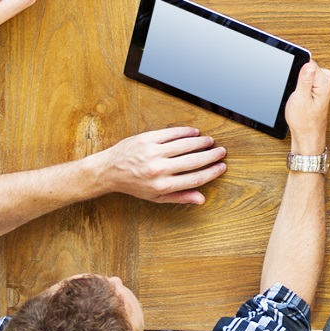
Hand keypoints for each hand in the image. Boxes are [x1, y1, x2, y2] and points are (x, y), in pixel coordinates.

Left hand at [89, 127, 228, 204]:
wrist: (108, 171)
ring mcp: (152, 152)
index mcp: (162, 185)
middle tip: (221, 152)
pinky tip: (194, 132)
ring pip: (185, 145)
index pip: (195, 178)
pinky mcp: (146, 139)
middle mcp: (158, 169)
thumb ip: (179, 196)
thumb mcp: (155, 196)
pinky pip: (171, 133)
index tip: (221, 167)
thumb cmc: (133, 185)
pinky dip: (185, 132)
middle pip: (194, 161)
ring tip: (209, 141)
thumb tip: (201, 199)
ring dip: (201, 142)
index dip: (212, 172)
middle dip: (211, 156)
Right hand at [284, 62, 329, 156]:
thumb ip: (305, 80)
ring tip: (299, 96)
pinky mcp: (319, 87)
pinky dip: (301, 85)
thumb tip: (309, 63)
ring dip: (299, 82)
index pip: (308, 62)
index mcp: (324, 82)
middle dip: (298, 77)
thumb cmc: (305, 121)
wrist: (308, 134)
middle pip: (307, 66)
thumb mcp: (300, 99)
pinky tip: (301, 96)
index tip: (294, 81)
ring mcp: (324, 84)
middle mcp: (327, 81)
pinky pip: (308, 78)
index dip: (296, 69)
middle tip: (297, 92)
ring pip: (306, 72)